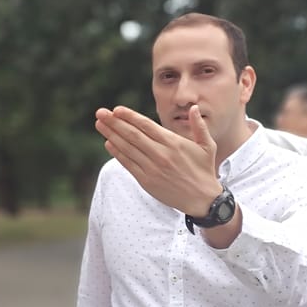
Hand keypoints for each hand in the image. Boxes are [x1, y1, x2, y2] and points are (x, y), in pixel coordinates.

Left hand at [95, 105, 221, 215]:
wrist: (202, 199)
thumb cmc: (204, 170)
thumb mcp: (207, 145)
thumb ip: (199, 126)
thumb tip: (195, 107)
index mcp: (173, 143)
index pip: (146, 126)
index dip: (129, 116)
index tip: (116, 109)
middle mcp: (161, 154)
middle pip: (132, 135)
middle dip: (114, 122)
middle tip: (100, 112)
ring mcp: (152, 168)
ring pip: (127, 148)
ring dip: (111, 135)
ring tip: (99, 124)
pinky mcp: (146, 181)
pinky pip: (128, 164)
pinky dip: (117, 153)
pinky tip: (108, 143)